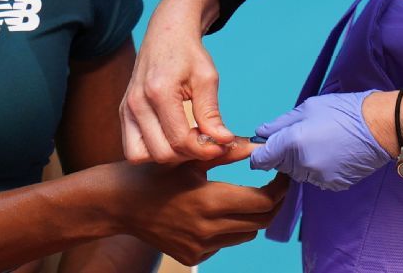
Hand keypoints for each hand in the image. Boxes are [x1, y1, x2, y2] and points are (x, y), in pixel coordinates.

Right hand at [105, 139, 288, 265]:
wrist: (120, 204)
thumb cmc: (154, 174)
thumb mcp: (189, 157)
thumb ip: (226, 152)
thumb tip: (257, 145)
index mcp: (209, 201)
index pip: (263, 201)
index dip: (279, 188)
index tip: (283, 175)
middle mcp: (207, 229)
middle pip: (261, 221)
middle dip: (272, 203)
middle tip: (273, 186)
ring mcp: (201, 247)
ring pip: (246, 234)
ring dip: (251, 216)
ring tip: (242, 197)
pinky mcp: (194, 257)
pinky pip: (226, 243)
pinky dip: (229, 229)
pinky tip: (214, 213)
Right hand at [122, 0, 233, 162]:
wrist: (166, 34)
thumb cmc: (188, 53)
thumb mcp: (207, 78)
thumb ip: (211, 113)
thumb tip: (223, 141)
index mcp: (158, 91)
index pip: (180, 139)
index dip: (204, 149)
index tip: (221, 145)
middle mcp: (136, 103)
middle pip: (161, 153)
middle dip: (188, 154)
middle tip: (205, 141)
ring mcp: (126, 109)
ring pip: (141, 155)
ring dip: (167, 155)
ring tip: (187, 140)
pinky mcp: (123, 113)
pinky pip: (133, 147)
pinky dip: (152, 149)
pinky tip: (172, 136)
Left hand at [249, 91, 394, 191]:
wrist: (379, 126)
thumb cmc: (344, 111)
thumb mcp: (308, 108)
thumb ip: (280, 123)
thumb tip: (261, 133)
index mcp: (293, 142)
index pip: (261, 160)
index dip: (260, 154)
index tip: (264, 148)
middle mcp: (303, 164)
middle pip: (280, 166)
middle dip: (284, 154)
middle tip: (303, 135)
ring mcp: (318, 177)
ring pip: (298, 173)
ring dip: (301, 162)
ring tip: (321, 142)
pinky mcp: (332, 185)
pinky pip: (316, 178)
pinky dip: (318, 169)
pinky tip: (332, 153)